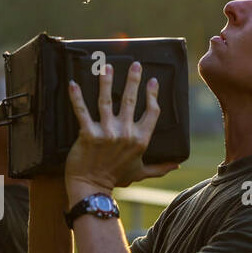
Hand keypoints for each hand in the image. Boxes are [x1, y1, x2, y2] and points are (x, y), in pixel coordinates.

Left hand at [64, 62, 177, 200]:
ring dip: (106, 82)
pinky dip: (76, 97)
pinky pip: (82, 112)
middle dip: (133, 80)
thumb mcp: (141, 173)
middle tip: (135, 64)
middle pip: (131, 101)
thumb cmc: (115, 179)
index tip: (152, 81)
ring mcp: (106, 133)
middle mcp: (125, 134)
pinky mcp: (88, 134)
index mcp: (140, 140)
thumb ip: (160, 168)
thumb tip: (177, 165)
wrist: (91, 188)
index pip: (151, 112)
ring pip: (107, 101)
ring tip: (107, 67)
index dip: (152, 95)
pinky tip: (73, 84)